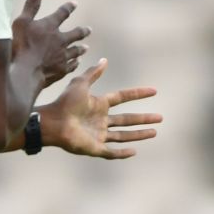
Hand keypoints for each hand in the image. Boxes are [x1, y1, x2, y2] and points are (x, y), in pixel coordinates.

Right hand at [12, 0, 87, 88]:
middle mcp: (60, 40)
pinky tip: (77, 63)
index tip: (75, 4)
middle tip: (89, 30)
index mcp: (50, 26)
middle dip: (83, 31)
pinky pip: (72, 65)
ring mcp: (63, 55)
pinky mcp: (62, 69)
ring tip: (85, 48)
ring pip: (76, 50)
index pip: (62, 13)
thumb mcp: (22, 21)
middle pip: (76, 34)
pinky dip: (75, 63)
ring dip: (81, 48)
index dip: (69, 7)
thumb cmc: (20, 45)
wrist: (26, 71)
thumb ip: (31, 5)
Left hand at [42, 60, 161, 159]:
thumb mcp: (80, 84)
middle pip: (127, 119)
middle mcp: (101, 120)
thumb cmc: (64, 102)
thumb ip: (93, 73)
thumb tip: (105, 60)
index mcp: (99, 104)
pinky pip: (111, 152)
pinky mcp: (94, 148)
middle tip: (160, 118)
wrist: (52, 122)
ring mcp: (98, 135)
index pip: (123, 98)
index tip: (154, 91)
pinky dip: (122, 153)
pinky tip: (134, 151)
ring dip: (139, 134)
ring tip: (154, 132)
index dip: (138, 94)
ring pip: (124, 135)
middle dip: (144, 118)